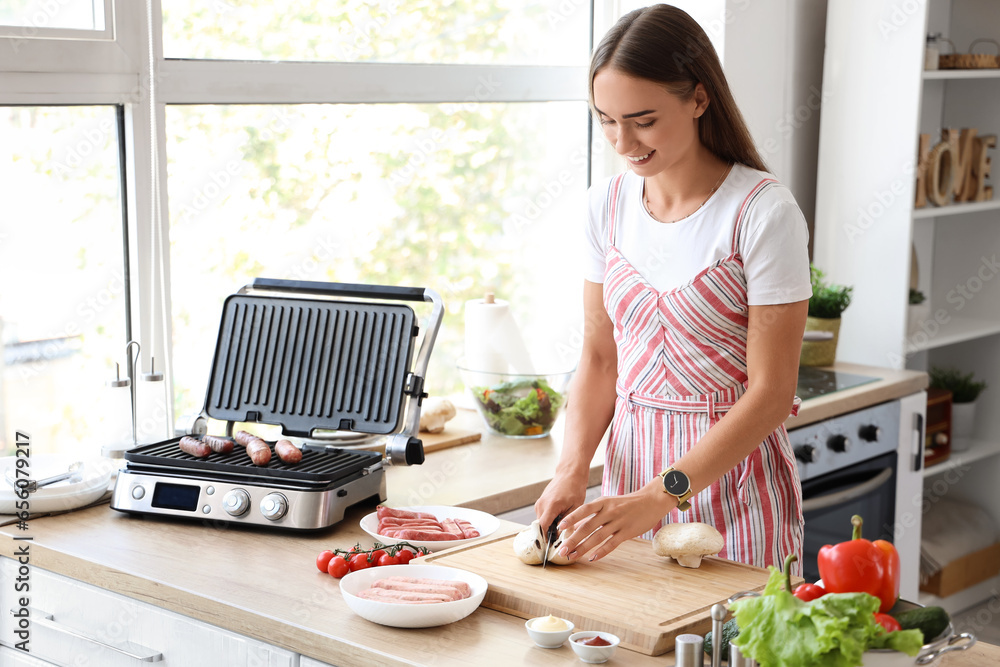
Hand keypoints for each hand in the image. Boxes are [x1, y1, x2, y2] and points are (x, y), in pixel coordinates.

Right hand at [534, 473, 586, 535]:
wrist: (570, 473)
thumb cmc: (575, 487)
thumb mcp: (576, 507)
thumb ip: (569, 522)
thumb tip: (565, 537)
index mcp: (551, 505)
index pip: (542, 527)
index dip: (545, 538)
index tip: (551, 548)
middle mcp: (542, 504)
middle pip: (541, 526)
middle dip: (549, 534)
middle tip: (560, 541)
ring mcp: (540, 503)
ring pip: (542, 521)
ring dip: (550, 527)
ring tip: (562, 529)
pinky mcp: (541, 502)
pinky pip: (543, 516)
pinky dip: (549, 520)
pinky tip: (560, 520)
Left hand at [555, 480, 674, 561]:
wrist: (651, 501)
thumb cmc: (627, 503)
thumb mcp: (610, 502)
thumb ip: (595, 513)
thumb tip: (576, 525)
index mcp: (603, 502)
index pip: (583, 510)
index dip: (571, 518)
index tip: (559, 527)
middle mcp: (609, 511)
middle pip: (587, 527)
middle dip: (572, 539)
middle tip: (561, 550)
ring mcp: (618, 522)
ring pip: (597, 537)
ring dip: (583, 548)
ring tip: (572, 556)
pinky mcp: (627, 532)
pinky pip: (611, 544)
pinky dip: (601, 552)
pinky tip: (592, 558)